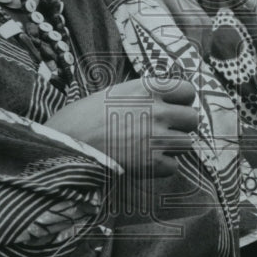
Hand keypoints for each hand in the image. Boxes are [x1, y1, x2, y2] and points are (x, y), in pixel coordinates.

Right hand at [47, 77, 199, 176]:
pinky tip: (143, 163)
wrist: (64, 145)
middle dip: (181, 127)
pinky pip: (174, 166)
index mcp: (147, 88)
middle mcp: (157, 110)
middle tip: (163, 132)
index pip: (188, 90)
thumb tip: (164, 102)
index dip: (183, 101)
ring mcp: (157, 137)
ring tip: (149, 148)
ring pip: (186, 144)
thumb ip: (142, 96)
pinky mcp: (153, 162)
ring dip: (172, 148)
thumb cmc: (82, 118)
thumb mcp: (113, 93)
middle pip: (192, 119)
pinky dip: (161, 168)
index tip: (173, 107)